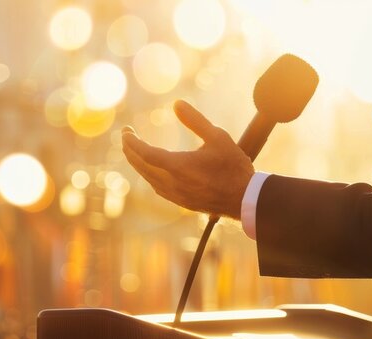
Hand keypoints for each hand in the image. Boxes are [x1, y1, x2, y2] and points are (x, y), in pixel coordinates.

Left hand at [122, 100, 253, 218]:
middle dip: (130, 150)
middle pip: (141, 166)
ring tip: (134, 150)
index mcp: (177, 167)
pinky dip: (150, 175)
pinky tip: (152, 169)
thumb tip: (177, 104)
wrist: (245, 198)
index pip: (144, 153)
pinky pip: (157, 187)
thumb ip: (195, 120)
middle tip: (126, 136)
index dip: (132, 142)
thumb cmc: (233, 167)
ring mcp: (175, 195)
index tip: (125, 131)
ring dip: (138, 163)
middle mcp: (172, 183)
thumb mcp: (217, 137)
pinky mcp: (181, 202)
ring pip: (148, 178)